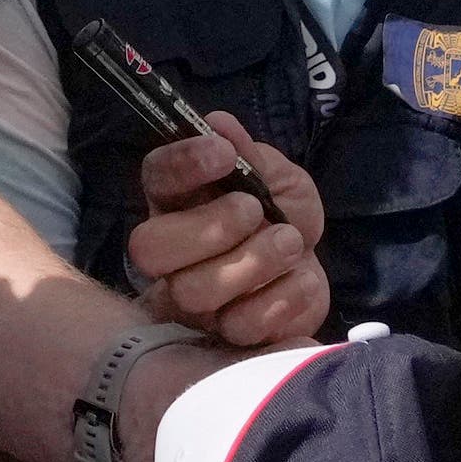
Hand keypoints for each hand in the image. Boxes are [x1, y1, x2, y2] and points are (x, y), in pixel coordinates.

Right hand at [125, 116, 329, 347]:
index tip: (223, 153)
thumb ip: (250, 156)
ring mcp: (192, 301)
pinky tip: (301, 279)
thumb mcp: (277, 179)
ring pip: (194, 291)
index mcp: (176, 203)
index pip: (156, 177)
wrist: (310, 271)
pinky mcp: (225, 337)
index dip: (183, 164)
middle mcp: (171, 254)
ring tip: (291, 242)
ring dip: (253, 262)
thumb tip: (218, 124)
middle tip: (255, 211)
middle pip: (150, 249)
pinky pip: (240, 326)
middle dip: (209, 227)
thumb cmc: (282, 218)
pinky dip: (281, 298)